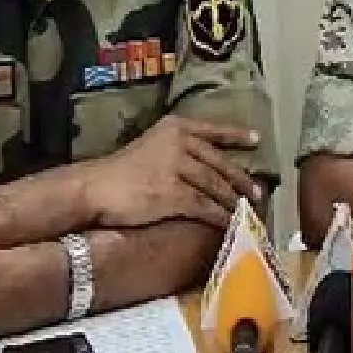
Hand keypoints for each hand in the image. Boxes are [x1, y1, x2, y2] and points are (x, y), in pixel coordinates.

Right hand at [81, 115, 262, 230]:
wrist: (94, 187)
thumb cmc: (119, 170)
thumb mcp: (151, 147)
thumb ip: (177, 150)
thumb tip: (204, 167)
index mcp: (176, 128)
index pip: (213, 131)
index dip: (237, 136)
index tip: (256, 140)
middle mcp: (181, 143)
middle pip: (220, 163)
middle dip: (241, 180)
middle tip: (257, 193)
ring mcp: (179, 168)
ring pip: (216, 186)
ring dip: (234, 201)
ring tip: (246, 211)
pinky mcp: (174, 194)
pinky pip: (205, 207)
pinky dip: (220, 216)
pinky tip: (229, 223)